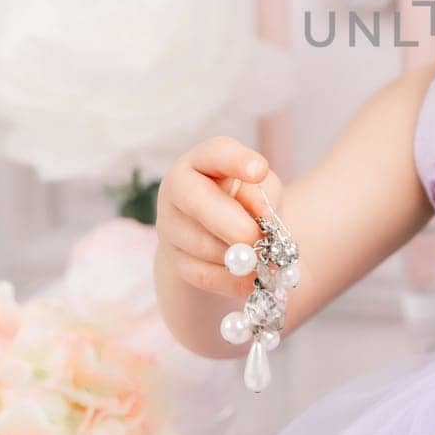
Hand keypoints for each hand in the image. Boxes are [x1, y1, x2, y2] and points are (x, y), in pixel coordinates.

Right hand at [155, 136, 282, 300]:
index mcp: (203, 161)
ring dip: (238, 255)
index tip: (260, 170)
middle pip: (195, 200)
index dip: (237, 161)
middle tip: (256, 238)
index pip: (216, 153)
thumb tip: (261, 218)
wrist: (219, 236)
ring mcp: (170, 225)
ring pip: (202, 244)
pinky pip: (203, 275)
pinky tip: (252, 280)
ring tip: (261, 257)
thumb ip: (263, 195)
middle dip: (230, 222)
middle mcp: (178, 188)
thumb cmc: (244, 202)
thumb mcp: (261, 190)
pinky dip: (232, 280)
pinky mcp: (173, 261)